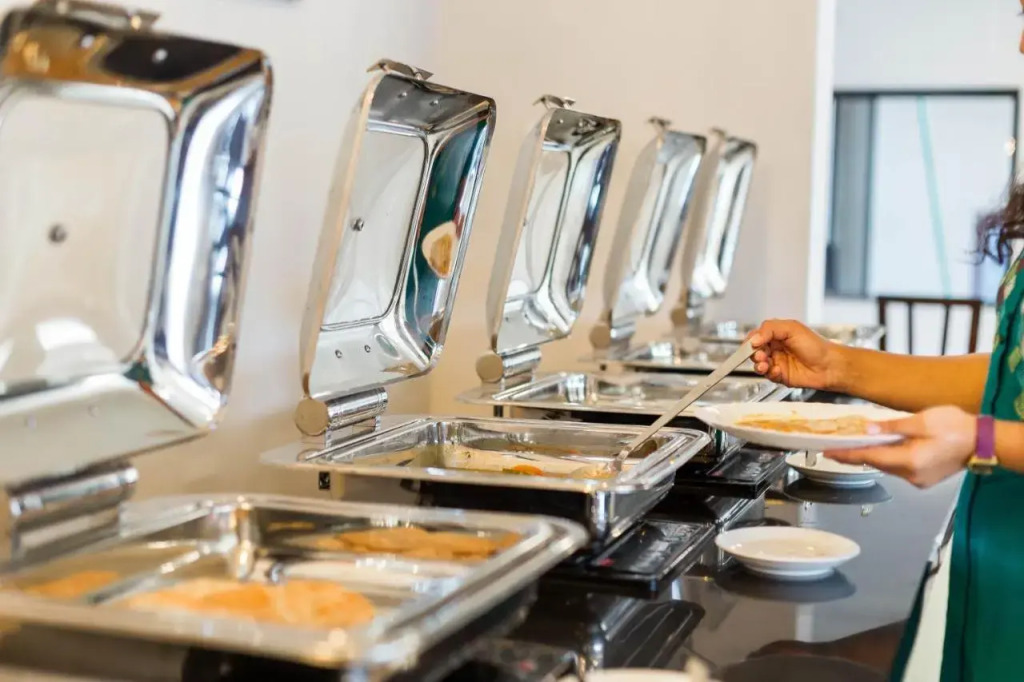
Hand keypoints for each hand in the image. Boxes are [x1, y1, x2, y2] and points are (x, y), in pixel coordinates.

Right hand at [748, 320, 844, 389]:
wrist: (830, 366)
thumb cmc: (816, 345)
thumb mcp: (792, 328)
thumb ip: (770, 329)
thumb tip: (754, 339)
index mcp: (777, 335)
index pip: (756, 336)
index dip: (751, 341)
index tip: (752, 344)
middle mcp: (775, 348)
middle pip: (754, 352)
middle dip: (754, 354)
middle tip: (759, 355)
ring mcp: (777, 362)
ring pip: (758, 365)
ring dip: (759, 365)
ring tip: (765, 364)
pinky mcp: (780, 376)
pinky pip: (768, 376)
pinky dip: (770, 373)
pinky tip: (779, 371)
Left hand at [826, 406, 975, 487]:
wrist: (983, 441)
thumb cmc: (957, 428)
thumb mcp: (922, 421)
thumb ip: (892, 427)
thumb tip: (867, 429)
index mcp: (909, 460)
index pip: (868, 458)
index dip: (846, 455)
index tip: (827, 453)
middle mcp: (911, 475)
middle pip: (876, 464)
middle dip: (855, 456)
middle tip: (835, 447)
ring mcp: (919, 479)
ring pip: (887, 467)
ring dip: (872, 456)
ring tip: (853, 446)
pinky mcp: (925, 478)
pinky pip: (899, 468)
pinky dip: (888, 458)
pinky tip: (881, 449)